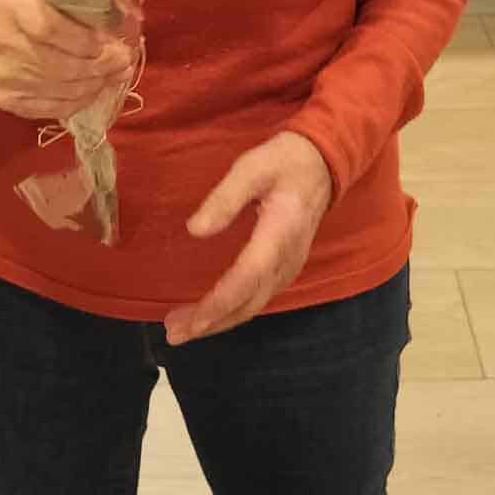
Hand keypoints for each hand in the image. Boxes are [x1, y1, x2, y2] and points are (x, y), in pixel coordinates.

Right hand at [0, 0, 134, 120]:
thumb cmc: (36, 8)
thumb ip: (80, 0)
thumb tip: (120, 20)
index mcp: (13, 4)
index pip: (49, 29)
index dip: (84, 41)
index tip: (111, 44)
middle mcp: (1, 41)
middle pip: (58, 64)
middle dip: (100, 67)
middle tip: (124, 63)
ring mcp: (1, 75)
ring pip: (60, 88)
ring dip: (96, 85)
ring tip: (116, 75)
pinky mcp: (7, 99)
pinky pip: (53, 108)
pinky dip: (81, 101)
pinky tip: (95, 90)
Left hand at [165, 132, 332, 345]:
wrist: (321, 164)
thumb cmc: (282, 162)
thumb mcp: (250, 168)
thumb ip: (224, 198)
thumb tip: (194, 230)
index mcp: (279, 233)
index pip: (248, 277)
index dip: (219, 303)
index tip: (191, 320)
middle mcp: (287, 259)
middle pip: (248, 303)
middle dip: (211, 322)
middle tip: (173, 333)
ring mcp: (289, 267)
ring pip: (253, 306)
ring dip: (219, 321)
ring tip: (182, 328)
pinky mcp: (285, 268)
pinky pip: (258, 299)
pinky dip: (232, 311)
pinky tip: (210, 314)